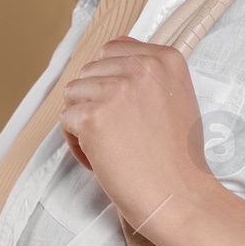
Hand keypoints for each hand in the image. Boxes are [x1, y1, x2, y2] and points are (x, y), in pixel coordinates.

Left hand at [59, 37, 225, 245]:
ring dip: (84, 122)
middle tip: (118, 134)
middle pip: (90, 72)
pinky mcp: (94, 116)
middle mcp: (141, 67)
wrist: (178, 195)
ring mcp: (116, 90)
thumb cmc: (178, 158)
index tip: (123, 111)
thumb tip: (113, 55)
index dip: (110, 83)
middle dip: (95, 102)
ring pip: (73, 95)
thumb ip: (148, 74)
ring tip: (110, 146)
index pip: (112, 50)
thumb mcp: (177, 97)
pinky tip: (103, 159)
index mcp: (164, 59)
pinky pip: (66, 121)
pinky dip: (77, 145)